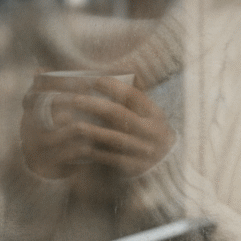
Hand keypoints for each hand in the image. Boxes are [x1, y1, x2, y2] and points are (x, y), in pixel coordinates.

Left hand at [20, 72, 175, 178]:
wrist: (167, 167)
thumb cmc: (150, 134)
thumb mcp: (150, 115)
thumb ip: (134, 100)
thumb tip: (116, 72)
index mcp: (155, 115)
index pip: (132, 95)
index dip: (112, 86)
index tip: (95, 81)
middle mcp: (151, 132)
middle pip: (119, 115)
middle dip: (95, 105)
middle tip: (75, 99)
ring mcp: (143, 151)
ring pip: (113, 138)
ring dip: (91, 129)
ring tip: (73, 123)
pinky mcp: (133, 168)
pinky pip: (110, 158)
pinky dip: (94, 151)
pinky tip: (80, 145)